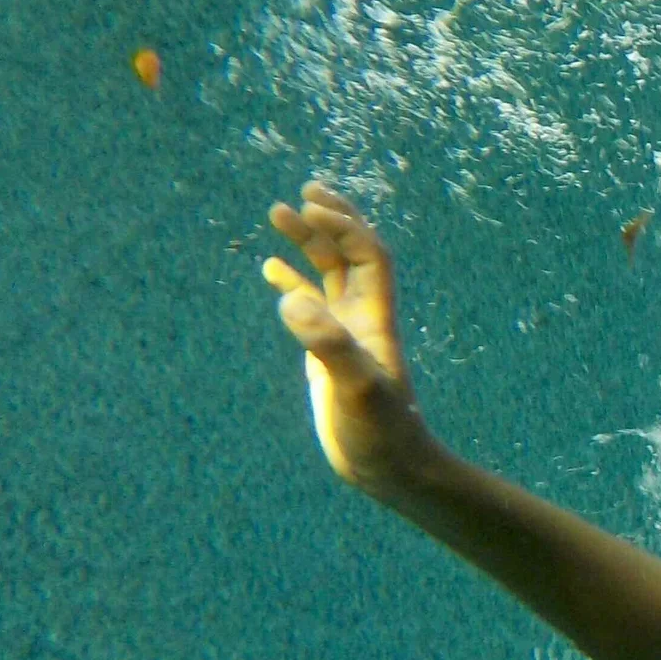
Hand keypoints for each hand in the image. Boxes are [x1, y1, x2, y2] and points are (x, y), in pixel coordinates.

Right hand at [261, 182, 437, 495]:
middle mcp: (363, 317)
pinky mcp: (326, 354)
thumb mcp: (355, 387)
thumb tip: (292, 302)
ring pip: (327, 274)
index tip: (312, 206)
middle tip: (299, 193)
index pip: (368, 254)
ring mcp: (344, 333)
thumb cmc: (381, 430)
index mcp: (376, 317)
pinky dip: (292, 282)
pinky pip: (309, 306)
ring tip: (277, 213)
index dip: (345, 226)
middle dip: (328, 221)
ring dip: (307, 243)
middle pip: (349, 254)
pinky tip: (271, 268)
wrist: (389, 466)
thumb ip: (328, 345)